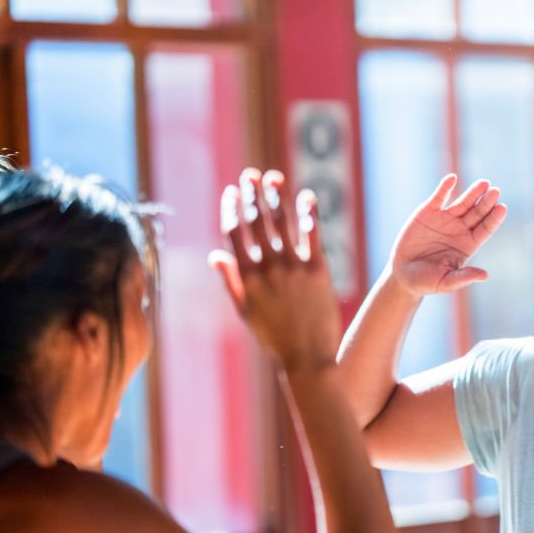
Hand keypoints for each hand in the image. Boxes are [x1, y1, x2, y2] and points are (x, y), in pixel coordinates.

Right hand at [209, 168, 339, 372]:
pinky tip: (306, 196)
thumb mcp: (245, 310)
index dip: (231, 209)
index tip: (231, 191)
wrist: (307, 357)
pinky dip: (308, 213)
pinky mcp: (318, 270)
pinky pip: (312, 234)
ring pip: (282, 223)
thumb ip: (230, 280)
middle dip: (252, 194)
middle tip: (251, 174)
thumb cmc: (274, 337)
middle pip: (257, 222)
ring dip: (276, 196)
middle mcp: (268, 268)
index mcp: (247, 277)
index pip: (234, 234)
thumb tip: (215, 255)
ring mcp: (293, 268)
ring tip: (274, 178)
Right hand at [389, 174, 506, 295]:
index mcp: (468, 245)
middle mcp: (460, 229)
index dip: (494, 219)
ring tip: (484, 183)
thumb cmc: (426, 281)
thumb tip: (485, 275)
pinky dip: (445, 187)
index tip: (502, 208)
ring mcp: (445, 219)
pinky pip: (439, 197)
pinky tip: (452, 178)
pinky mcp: (428, 212)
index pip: (485, 229)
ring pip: (463, 202)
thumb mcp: (446, 282)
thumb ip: (464, 277)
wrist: (403, 274)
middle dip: (486, 203)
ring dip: (473, 192)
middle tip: (495, 192)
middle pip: (477, 213)